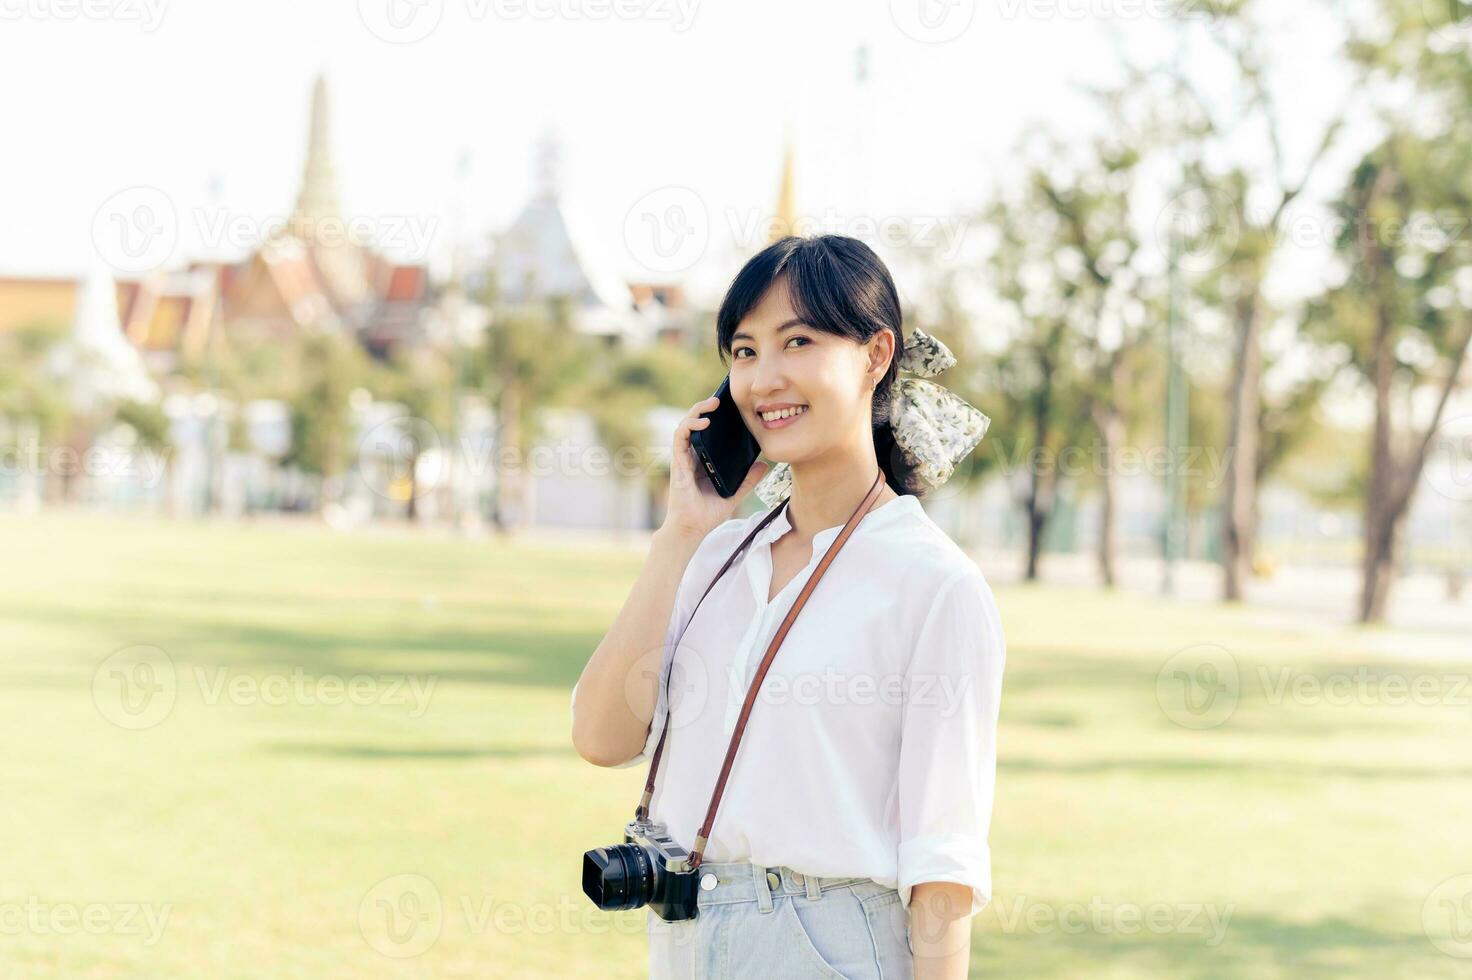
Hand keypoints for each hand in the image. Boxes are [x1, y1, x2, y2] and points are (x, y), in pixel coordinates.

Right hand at [660, 395, 769, 540]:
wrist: (693, 529)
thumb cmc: (708, 514)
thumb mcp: (735, 493)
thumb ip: (748, 479)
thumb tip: (765, 465)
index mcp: (703, 461)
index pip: (706, 433)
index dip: (714, 417)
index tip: (729, 407)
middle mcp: (692, 456)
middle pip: (695, 424)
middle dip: (705, 408)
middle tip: (721, 399)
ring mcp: (683, 458)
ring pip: (686, 425)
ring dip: (697, 411)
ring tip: (713, 404)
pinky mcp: (678, 462)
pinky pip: (680, 437)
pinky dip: (689, 426)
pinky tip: (704, 422)